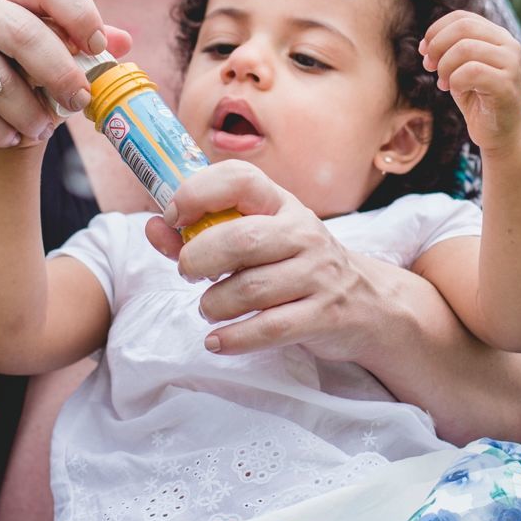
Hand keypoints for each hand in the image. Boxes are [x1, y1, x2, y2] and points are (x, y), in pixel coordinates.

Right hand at [0, 0, 131, 148]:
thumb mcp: (18, 34)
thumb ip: (68, 37)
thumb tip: (125, 41)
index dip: (81, 12)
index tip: (97, 47)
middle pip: (27, 35)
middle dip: (60, 74)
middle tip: (79, 101)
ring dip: (29, 112)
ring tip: (41, 129)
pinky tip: (11, 137)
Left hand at [142, 160, 389, 363]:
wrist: (367, 303)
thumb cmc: (296, 266)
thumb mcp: (260, 240)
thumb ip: (202, 234)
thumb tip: (153, 228)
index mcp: (282, 204)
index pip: (239, 179)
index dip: (197, 193)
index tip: (174, 216)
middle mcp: (303, 233)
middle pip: (241, 240)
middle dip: (199, 258)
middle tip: (187, 273)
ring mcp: (318, 274)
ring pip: (251, 289)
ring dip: (215, 304)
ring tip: (208, 308)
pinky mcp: (325, 315)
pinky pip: (270, 328)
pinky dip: (235, 338)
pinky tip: (217, 341)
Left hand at [419, 10, 520, 156]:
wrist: (503, 134)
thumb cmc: (480, 100)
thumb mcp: (461, 69)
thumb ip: (449, 51)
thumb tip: (425, 44)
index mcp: (498, 36)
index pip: (462, 17)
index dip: (436, 30)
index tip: (424, 51)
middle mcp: (509, 45)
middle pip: (463, 28)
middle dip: (437, 46)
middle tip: (430, 67)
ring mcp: (511, 64)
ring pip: (465, 48)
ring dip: (445, 67)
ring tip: (444, 83)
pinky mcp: (507, 85)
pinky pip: (470, 72)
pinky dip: (455, 82)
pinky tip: (457, 91)